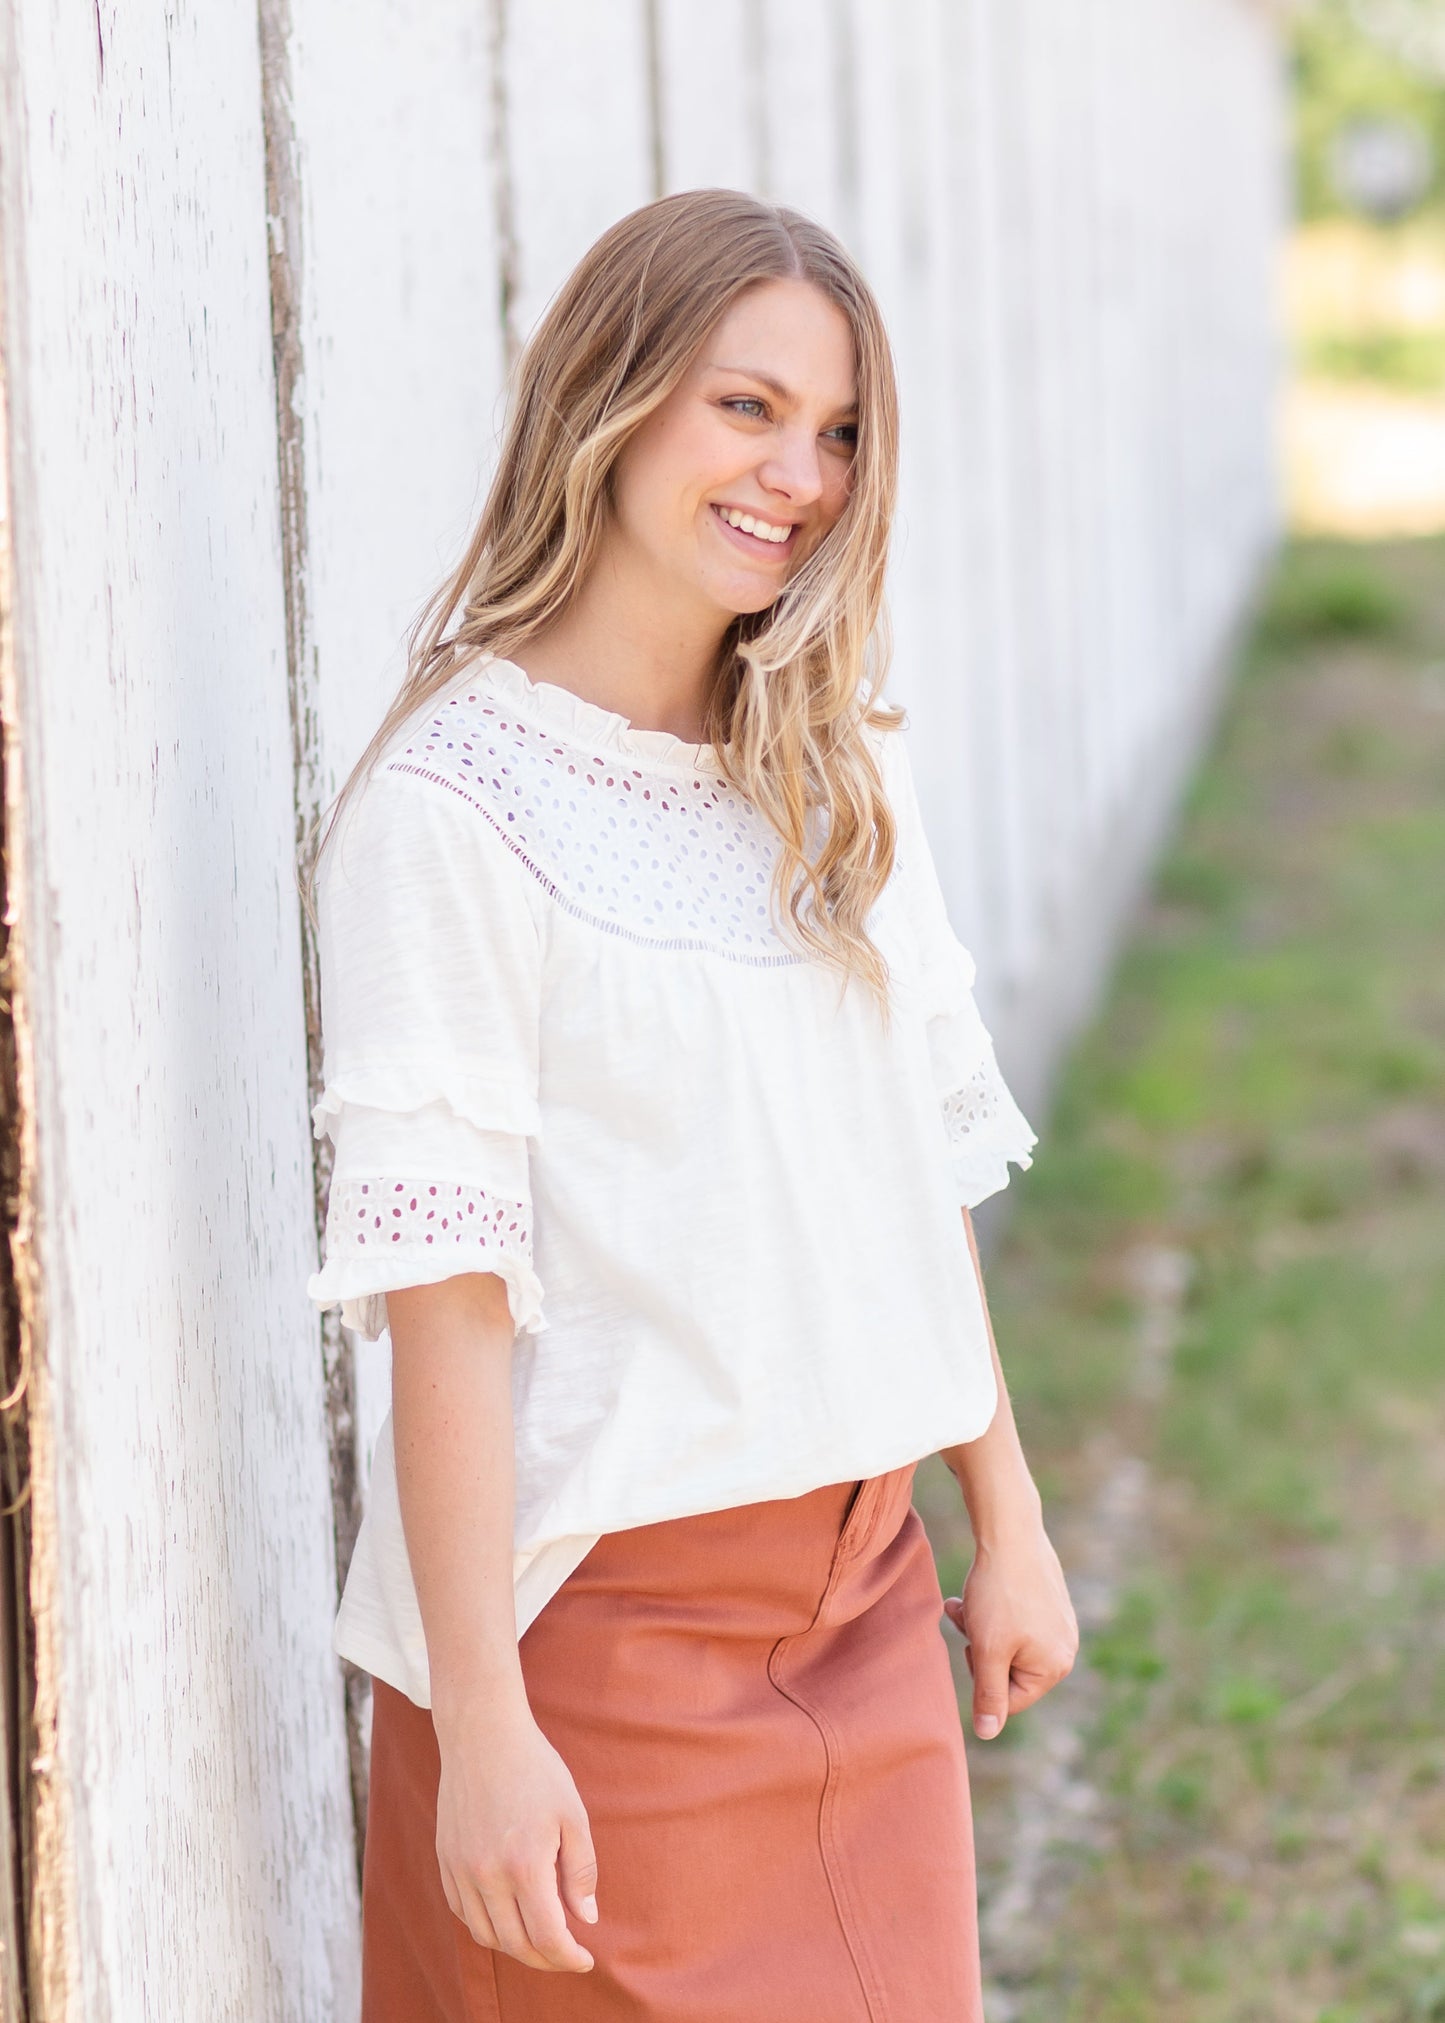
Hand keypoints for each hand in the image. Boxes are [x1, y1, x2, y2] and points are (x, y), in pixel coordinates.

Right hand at [434, 1700, 598, 1972]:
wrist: (484, 1734)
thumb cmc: (536, 1770)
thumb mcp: (572, 1814)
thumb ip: (581, 1871)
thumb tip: (585, 1919)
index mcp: (525, 1865)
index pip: (547, 1937)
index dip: (569, 1958)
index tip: (585, 1959)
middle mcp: (487, 1876)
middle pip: (516, 1944)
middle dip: (545, 1959)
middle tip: (566, 1954)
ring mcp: (461, 1870)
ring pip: (486, 1935)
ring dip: (514, 1946)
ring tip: (538, 1936)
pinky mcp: (445, 1860)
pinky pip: (462, 1912)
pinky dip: (485, 1925)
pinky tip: (505, 1915)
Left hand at [943, 1512, 1077, 1740]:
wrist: (1010, 1531)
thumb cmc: (998, 1594)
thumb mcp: (987, 1650)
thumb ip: (988, 1696)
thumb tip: (987, 1734)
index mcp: (1055, 1667)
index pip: (1009, 1700)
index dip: (980, 1676)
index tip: (970, 1645)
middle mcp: (1065, 1648)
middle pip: (1007, 1669)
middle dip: (979, 1647)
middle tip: (964, 1618)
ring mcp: (1059, 1622)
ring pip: (1006, 1642)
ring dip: (979, 1626)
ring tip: (966, 1601)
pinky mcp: (1049, 1599)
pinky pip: (1015, 1620)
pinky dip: (991, 1610)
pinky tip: (978, 1590)